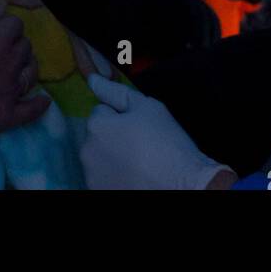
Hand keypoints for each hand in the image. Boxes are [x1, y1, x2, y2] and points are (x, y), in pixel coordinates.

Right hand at [0, 0, 49, 164]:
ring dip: (24, 66)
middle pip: (25, 47)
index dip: (2, 24)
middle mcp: (9, 64)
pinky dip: (38, 105)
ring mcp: (8, 93)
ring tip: (10, 67)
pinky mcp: (3, 118)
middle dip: (12, 44)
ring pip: (30, 73)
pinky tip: (41, 100)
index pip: (16, 24)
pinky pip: (31, 111)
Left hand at [81, 73, 236, 189]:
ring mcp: (92, 176)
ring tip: (140, 163)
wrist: (183, 185)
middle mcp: (87, 152)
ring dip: (113, 157)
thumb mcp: (146, 107)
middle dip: (114, 136)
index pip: (102, 111)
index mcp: (96, 126)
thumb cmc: (166, 142)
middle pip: (98, 135)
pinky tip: (136, 177)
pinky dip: (115, 176)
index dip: (122, 116)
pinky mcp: (100, 192)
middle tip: (141, 144)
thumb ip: (115, 91)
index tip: (140, 127)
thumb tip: (93, 79)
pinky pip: (105, 177)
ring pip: (100, 157)